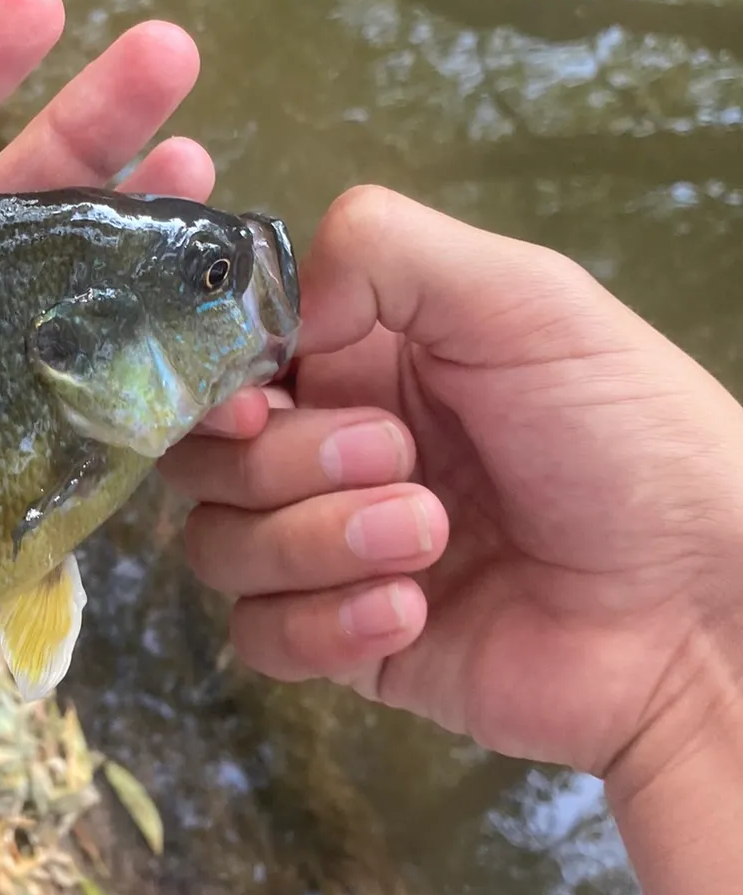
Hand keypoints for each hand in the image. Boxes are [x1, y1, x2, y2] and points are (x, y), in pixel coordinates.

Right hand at [162, 186, 742, 787]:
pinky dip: (324, 625)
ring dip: (316, 542)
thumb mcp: (523, 298)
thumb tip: (272, 317)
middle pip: (202, 457)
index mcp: (356, 357)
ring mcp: (326, 550)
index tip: (259, 399)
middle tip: (401, 461)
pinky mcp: (338, 644)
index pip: (222, 359)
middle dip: (287, 464)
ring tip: (431, 540)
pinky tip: (414, 613)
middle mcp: (325, 449)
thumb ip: (381, 251)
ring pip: (217, 546)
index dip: (213, 381)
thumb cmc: (628, 436)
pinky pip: (257, 636)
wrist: (699, 609)